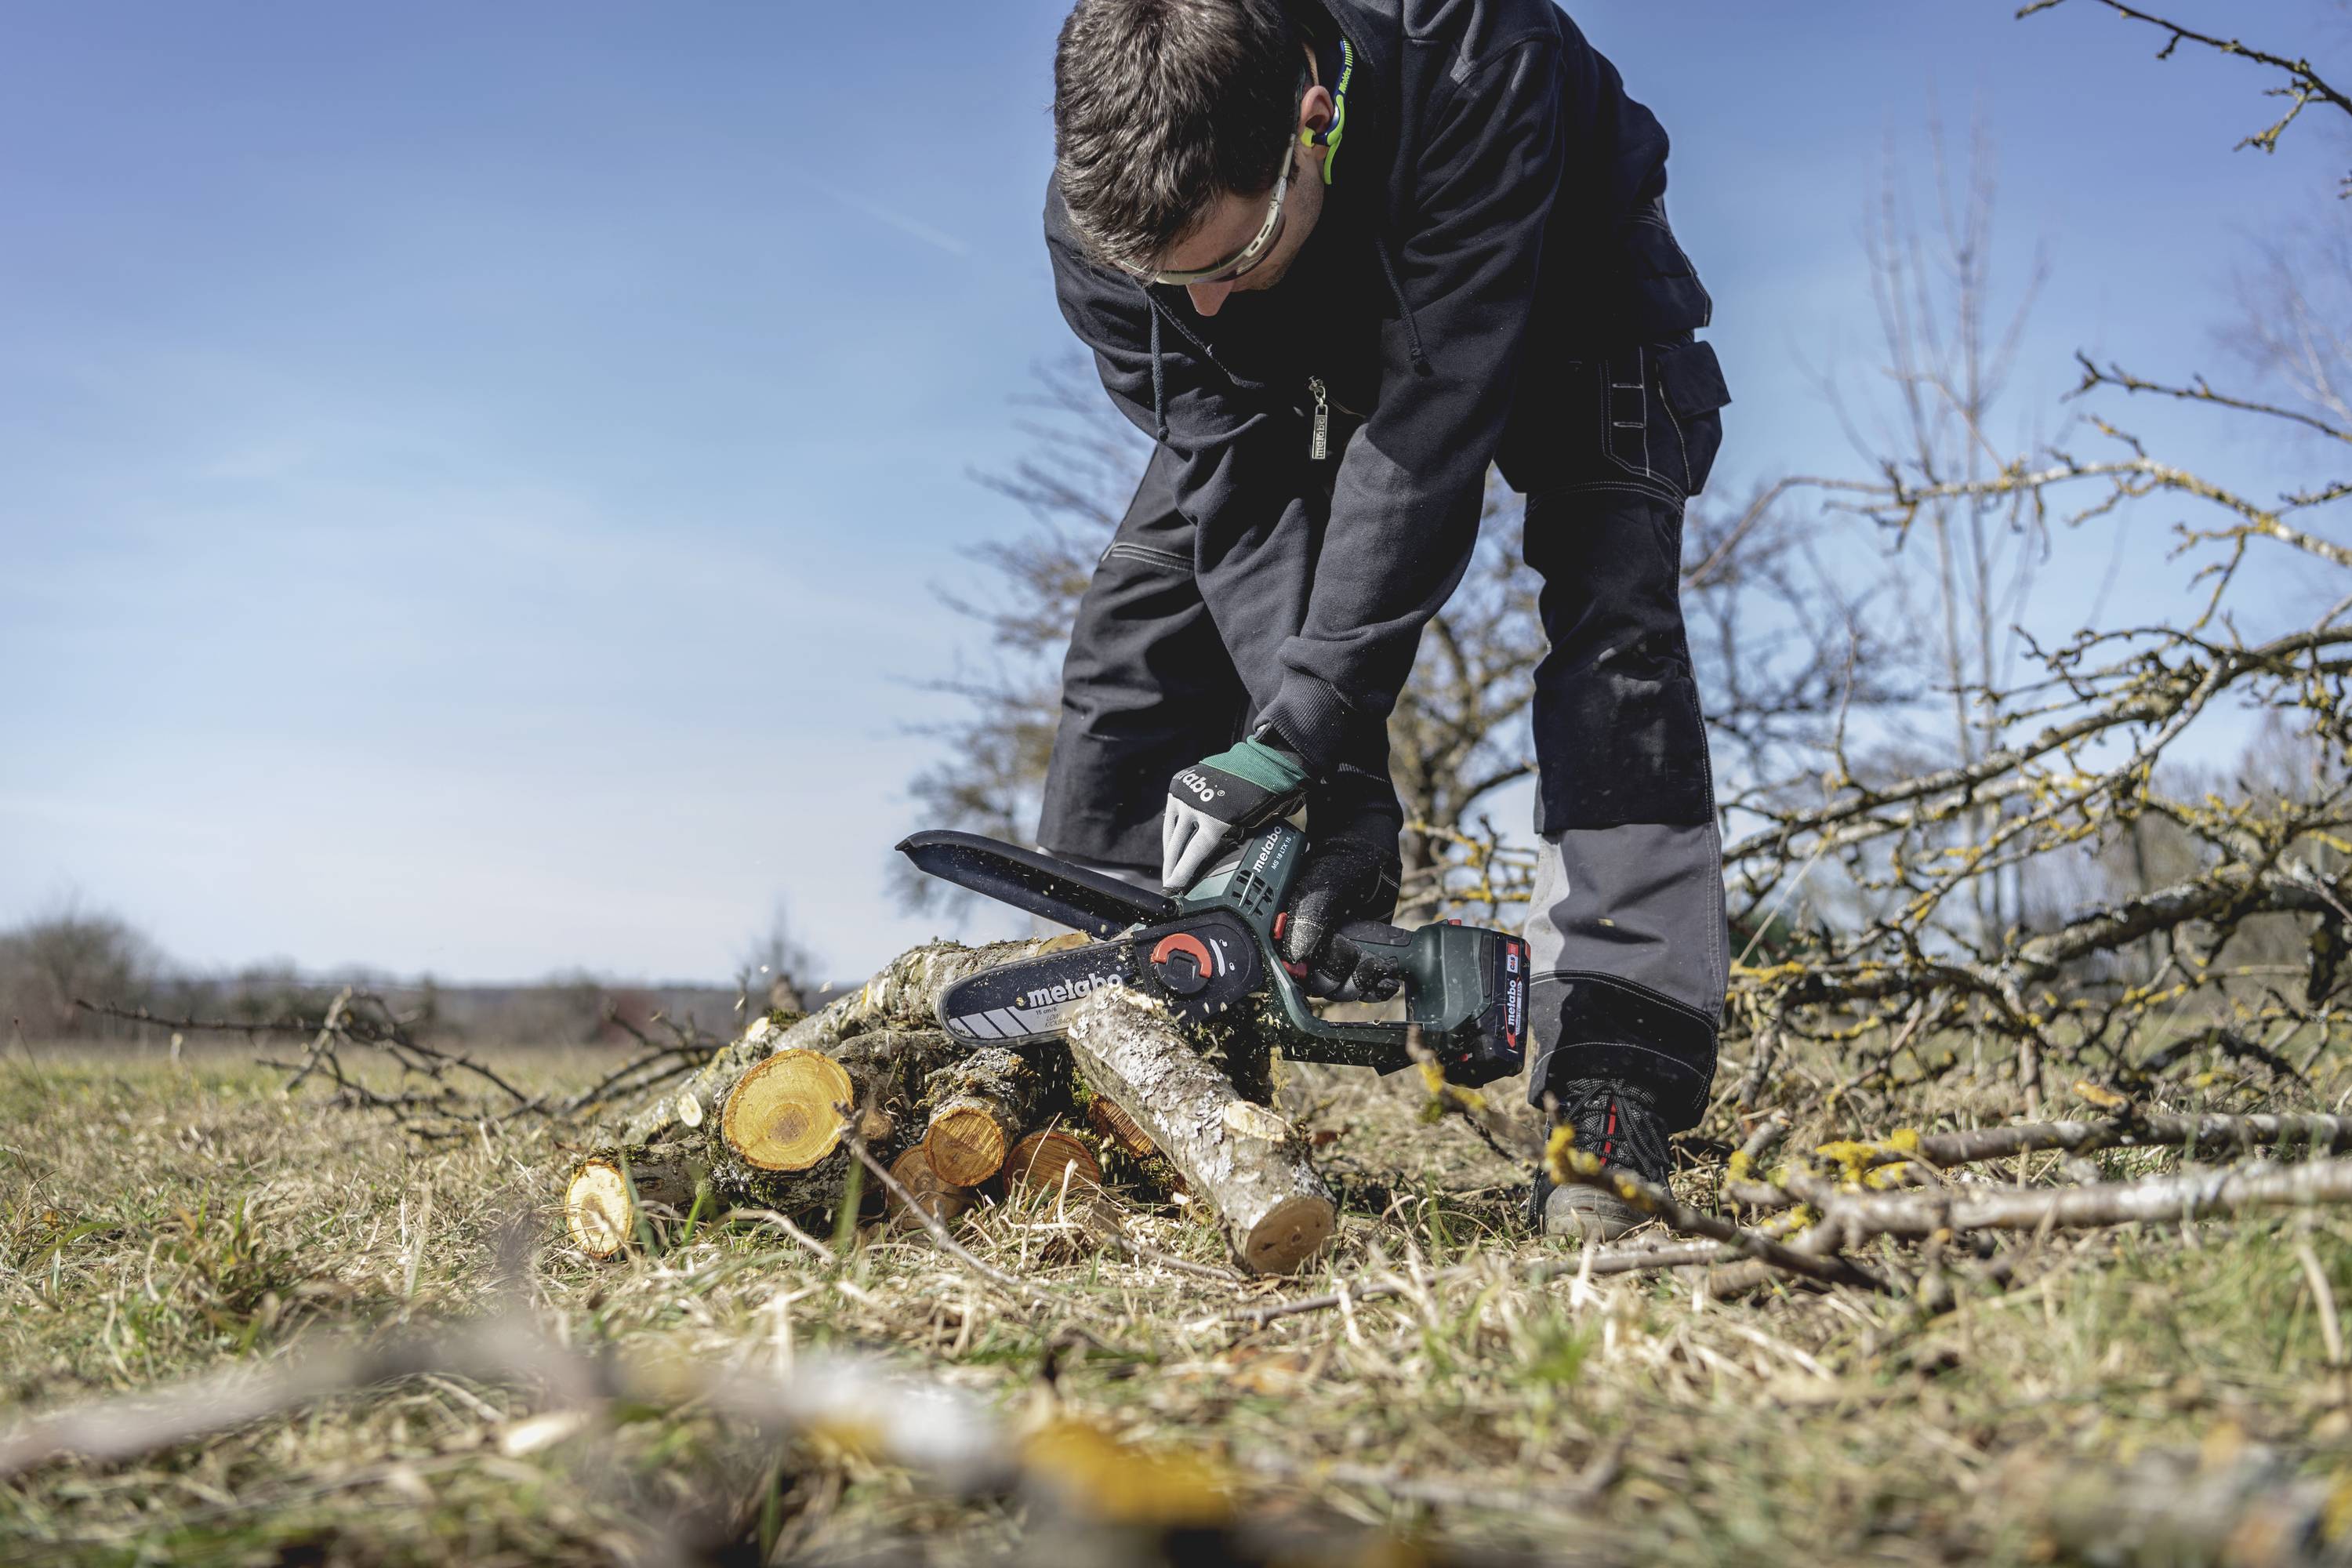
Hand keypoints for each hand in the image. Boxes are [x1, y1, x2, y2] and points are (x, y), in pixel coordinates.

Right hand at [1160, 732, 1311, 891]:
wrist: (1262, 762)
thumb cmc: (1267, 797)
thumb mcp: (1265, 827)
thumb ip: (1259, 849)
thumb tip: (1274, 875)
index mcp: (1216, 823)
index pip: (1192, 856)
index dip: (1180, 875)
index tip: (1171, 888)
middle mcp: (1196, 809)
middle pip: (1177, 847)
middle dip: (1171, 867)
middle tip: (1169, 883)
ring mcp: (1186, 795)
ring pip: (1171, 831)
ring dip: (1169, 850)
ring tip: (1170, 865)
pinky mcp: (1181, 784)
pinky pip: (1172, 814)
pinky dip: (1173, 829)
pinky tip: (1174, 842)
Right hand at [1279, 830, 1403, 1000]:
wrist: (1369, 845)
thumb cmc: (1340, 858)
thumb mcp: (1322, 886)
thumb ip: (1310, 920)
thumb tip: (1297, 958)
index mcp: (1289, 933)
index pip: (1294, 973)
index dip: (1316, 974)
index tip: (1340, 956)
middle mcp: (1309, 946)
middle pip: (1321, 986)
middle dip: (1345, 980)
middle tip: (1366, 960)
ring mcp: (1336, 951)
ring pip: (1343, 988)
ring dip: (1363, 985)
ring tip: (1381, 969)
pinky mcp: (1361, 952)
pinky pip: (1364, 982)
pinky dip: (1376, 987)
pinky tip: (1389, 979)